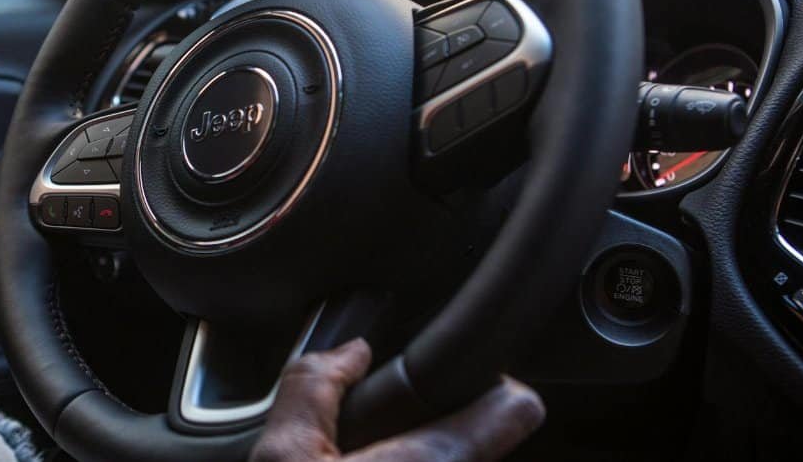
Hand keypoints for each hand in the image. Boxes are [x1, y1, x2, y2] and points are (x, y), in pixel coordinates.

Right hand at [252, 339, 544, 461]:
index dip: (496, 379)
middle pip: (480, 432)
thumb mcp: (285, 457)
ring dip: (418, 450)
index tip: (472, 370)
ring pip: (451, 458)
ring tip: (362, 454)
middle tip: (385, 424)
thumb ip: (314, 388)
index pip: (517, 406)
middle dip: (437, 419)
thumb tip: (347, 351)